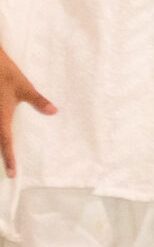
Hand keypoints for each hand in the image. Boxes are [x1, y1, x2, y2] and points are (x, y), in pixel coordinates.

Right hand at [0, 44, 56, 178]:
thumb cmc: (5, 73)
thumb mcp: (24, 86)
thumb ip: (37, 101)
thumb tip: (54, 112)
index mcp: (1, 117)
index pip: (5, 143)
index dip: (9, 159)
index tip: (12, 174)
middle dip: (2, 154)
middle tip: (9, 172)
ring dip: (0, 142)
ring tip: (6, 154)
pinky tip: (3, 128)